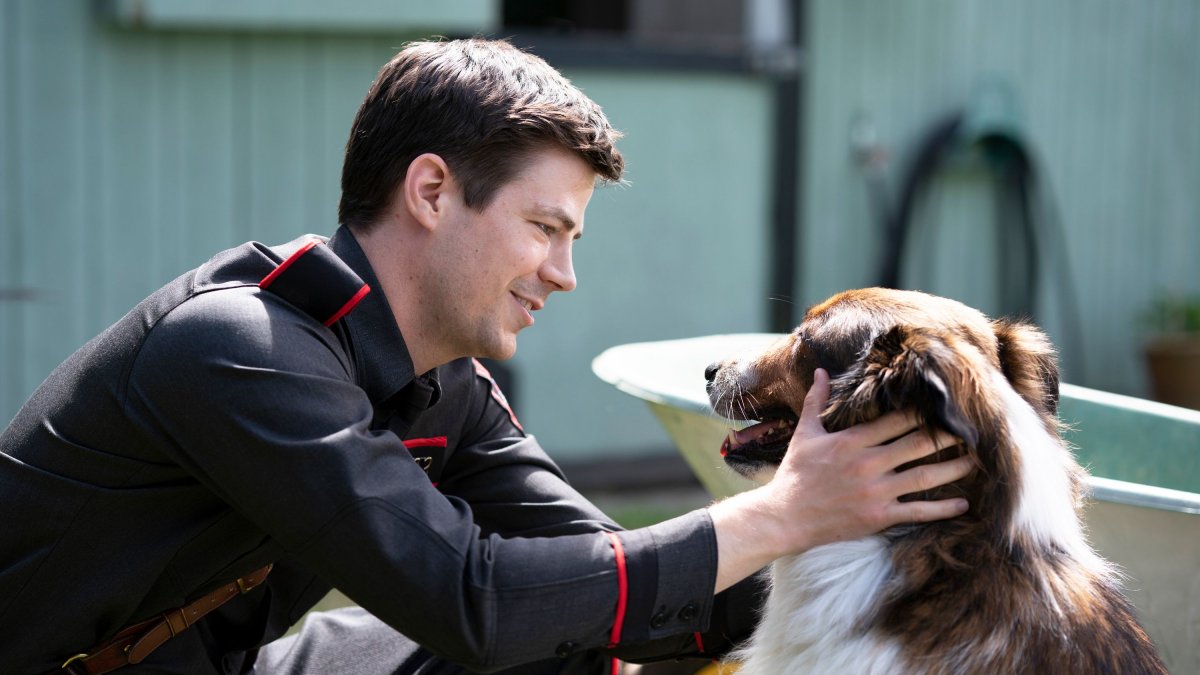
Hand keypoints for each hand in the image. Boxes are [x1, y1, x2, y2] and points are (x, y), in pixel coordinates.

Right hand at [764, 368, 970, 550]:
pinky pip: (917, 511)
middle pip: (918, 444)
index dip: (923, 412)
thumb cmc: (795, 473)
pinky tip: (963, 504)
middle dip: (948, 436)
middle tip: (972, 430)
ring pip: (924, 476)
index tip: (944, 406)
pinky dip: (942, 509)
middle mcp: (868, 464)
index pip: (897, 420)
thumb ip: (816, 401)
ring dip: (953, 468)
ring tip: (975, 461)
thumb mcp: (805, 433)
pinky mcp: (878, 517)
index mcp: (853, 441)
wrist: (785, 516)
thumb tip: (819, 371)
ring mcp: (875, 492)